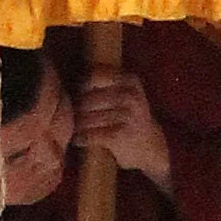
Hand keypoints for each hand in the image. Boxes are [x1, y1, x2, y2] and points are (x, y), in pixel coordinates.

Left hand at [75, 71, 170, 193]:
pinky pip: (96, 135)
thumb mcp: (123, 93)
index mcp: (131, 81)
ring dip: (79, 124)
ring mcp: (129, 116)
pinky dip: (84, 138)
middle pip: (93, 99)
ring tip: (72, 128)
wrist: (149, 145)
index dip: (83, 86)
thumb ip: (104, 83)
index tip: (78, 94)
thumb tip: (70, 84)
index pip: (97, 76)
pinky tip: (77, 140)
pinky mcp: (124, 136)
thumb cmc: (127, 115)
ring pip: (92, 118)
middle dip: (78, 108)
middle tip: (70, 114)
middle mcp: (132, 96)